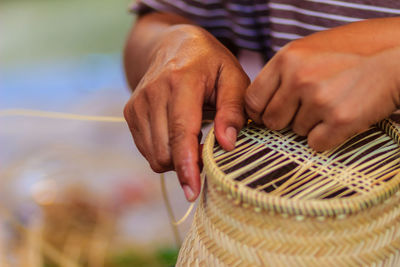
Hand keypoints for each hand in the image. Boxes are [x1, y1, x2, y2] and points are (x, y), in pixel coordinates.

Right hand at [124, 24, 249, 200]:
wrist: (172, 44)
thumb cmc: (209, 62)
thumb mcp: (233, 77)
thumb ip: (232, 110)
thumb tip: (227, 145)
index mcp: (180, 81)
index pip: (180, 132)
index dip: (187, 165)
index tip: (193, 190)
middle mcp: (152, 93)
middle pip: (164, 151)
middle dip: (186, 165)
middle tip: (207, 155)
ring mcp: (137, 103)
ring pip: (153, 154)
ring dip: (175, 160)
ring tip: (194, 142)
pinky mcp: (130, 112)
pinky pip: (147, 148)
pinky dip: (164, 152)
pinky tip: (178, 137)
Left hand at [245, 39, 399, 150]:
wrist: (393, 60)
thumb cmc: (348, 57)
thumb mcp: (307, 52)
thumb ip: (280, 74)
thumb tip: (256, 107)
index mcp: (287, 59)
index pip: (252, 100)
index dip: (260, 113)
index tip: (270, 115)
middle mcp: (299, 78)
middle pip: (272, 121)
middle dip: (286, 121)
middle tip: (308, 110)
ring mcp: (319, 99)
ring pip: (296, 132)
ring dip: (311, 126)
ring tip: (331, 105)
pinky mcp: (339, 119)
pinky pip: (315, 144)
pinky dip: (326, 137)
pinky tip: (339, 119)